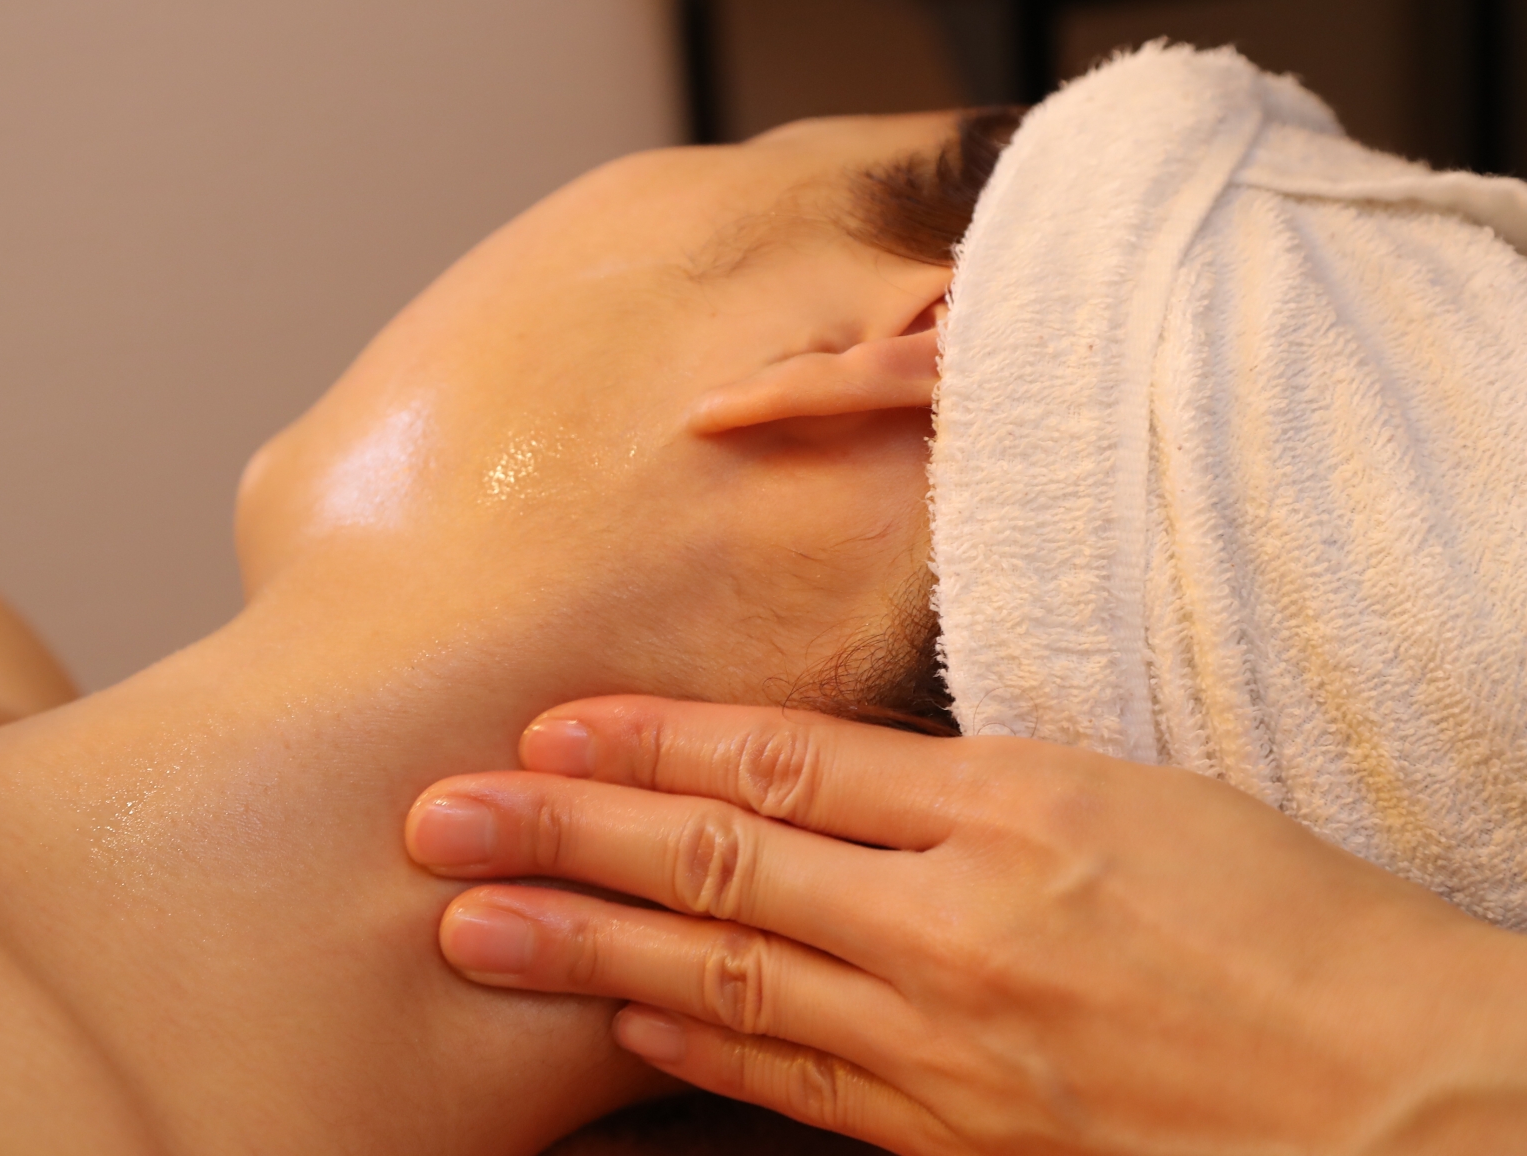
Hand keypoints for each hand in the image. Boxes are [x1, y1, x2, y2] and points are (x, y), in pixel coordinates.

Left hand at [405, 698, 1526, 1154]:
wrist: (1398, 1093)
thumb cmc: (1281, 922)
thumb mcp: (1127, 794)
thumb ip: (960, 781)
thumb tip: (814, 764)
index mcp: (1009, 809)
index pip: (783, 763)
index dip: (650, 742)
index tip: (549, 726)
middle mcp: (958, 926)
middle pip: (722, 867)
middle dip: (567, 840)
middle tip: (442, 821)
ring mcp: (949, 1046)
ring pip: (732, 981)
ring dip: (589, 954)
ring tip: (474, 928)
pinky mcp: (957, 1139)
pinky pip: (801, 1085)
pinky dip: (702, 1051)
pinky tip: (621, 1032)